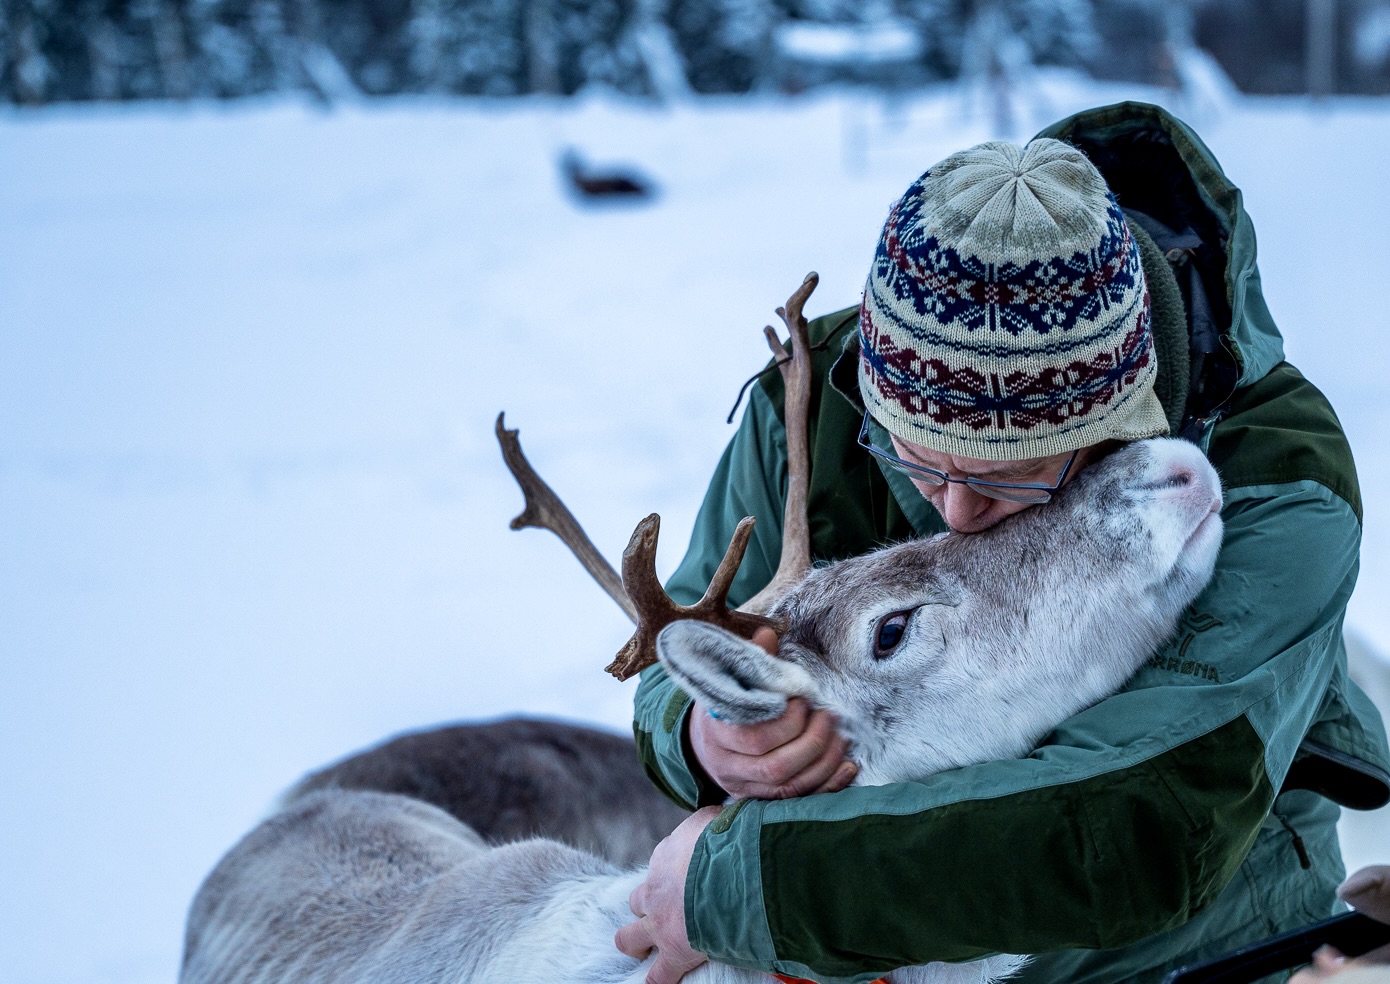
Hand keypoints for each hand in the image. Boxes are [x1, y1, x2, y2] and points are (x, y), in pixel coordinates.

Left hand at [615, 806, 720, 983]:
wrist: (732, 869)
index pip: (663, 864)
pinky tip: (657, 983)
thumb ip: (715, 821)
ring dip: (636, 941)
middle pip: (639, 900)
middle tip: (662, 912)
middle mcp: (657, 887)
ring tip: (643, 949)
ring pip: (630, 936)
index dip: (674, 874)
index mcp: (667, 855)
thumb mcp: (719, 817)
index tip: (688, 877)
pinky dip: (657, 980)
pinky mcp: (673, 950)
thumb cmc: (732, 838)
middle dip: (647, 906)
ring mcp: (660, 922)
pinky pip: (658, 976)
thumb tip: (726, 813)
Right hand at [688, 627, 856, 798]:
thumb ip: (751, 661)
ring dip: (823, 762)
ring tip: (841, 737)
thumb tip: (768, 634)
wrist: (703, 745)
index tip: (804, 700)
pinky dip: (828, 786)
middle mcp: (729, 767)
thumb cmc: (723, 707)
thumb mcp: (729, 682)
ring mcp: (747, 788)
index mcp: (717, 734)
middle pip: (775, 766)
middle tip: (829, 717)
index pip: (754, 738)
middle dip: (811, 742)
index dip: (786, 722)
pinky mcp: (764, 800)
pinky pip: (799, 800)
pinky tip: (848, 767)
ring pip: (790, 787)